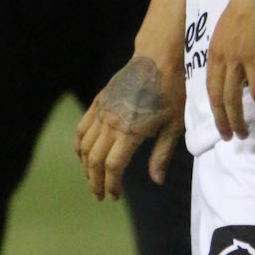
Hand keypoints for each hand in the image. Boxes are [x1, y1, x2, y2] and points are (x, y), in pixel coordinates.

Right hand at [76, 54, 184, 200]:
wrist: (158, 58)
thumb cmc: (172, 91)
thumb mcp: (174, 126)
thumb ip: (162, 154)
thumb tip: (156, 180)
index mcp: (129, 131)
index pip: (112, 166)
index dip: (111, 185)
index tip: (114, 196)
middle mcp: (110, 122)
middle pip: (94, 159)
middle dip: (95, 181)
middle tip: (100, 195)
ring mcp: (102, 110)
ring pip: (84, 145)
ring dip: (85, 166)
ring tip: (92, 179)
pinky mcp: (99, 101)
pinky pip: (82, 127)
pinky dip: (79, 145)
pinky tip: (84, 155)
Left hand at [206, 0, 254, 139]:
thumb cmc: (250, 7)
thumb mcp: (231, 31)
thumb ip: (232, 51)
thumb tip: (242, 71)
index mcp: (213, 52)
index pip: (209, 86)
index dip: (213, 107)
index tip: (219, 120)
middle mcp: (221, 59)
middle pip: (217, 97)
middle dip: (222, 121)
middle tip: (228, 137)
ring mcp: (236, 60)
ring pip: (233, 99)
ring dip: (238, 120)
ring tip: (244, 135)